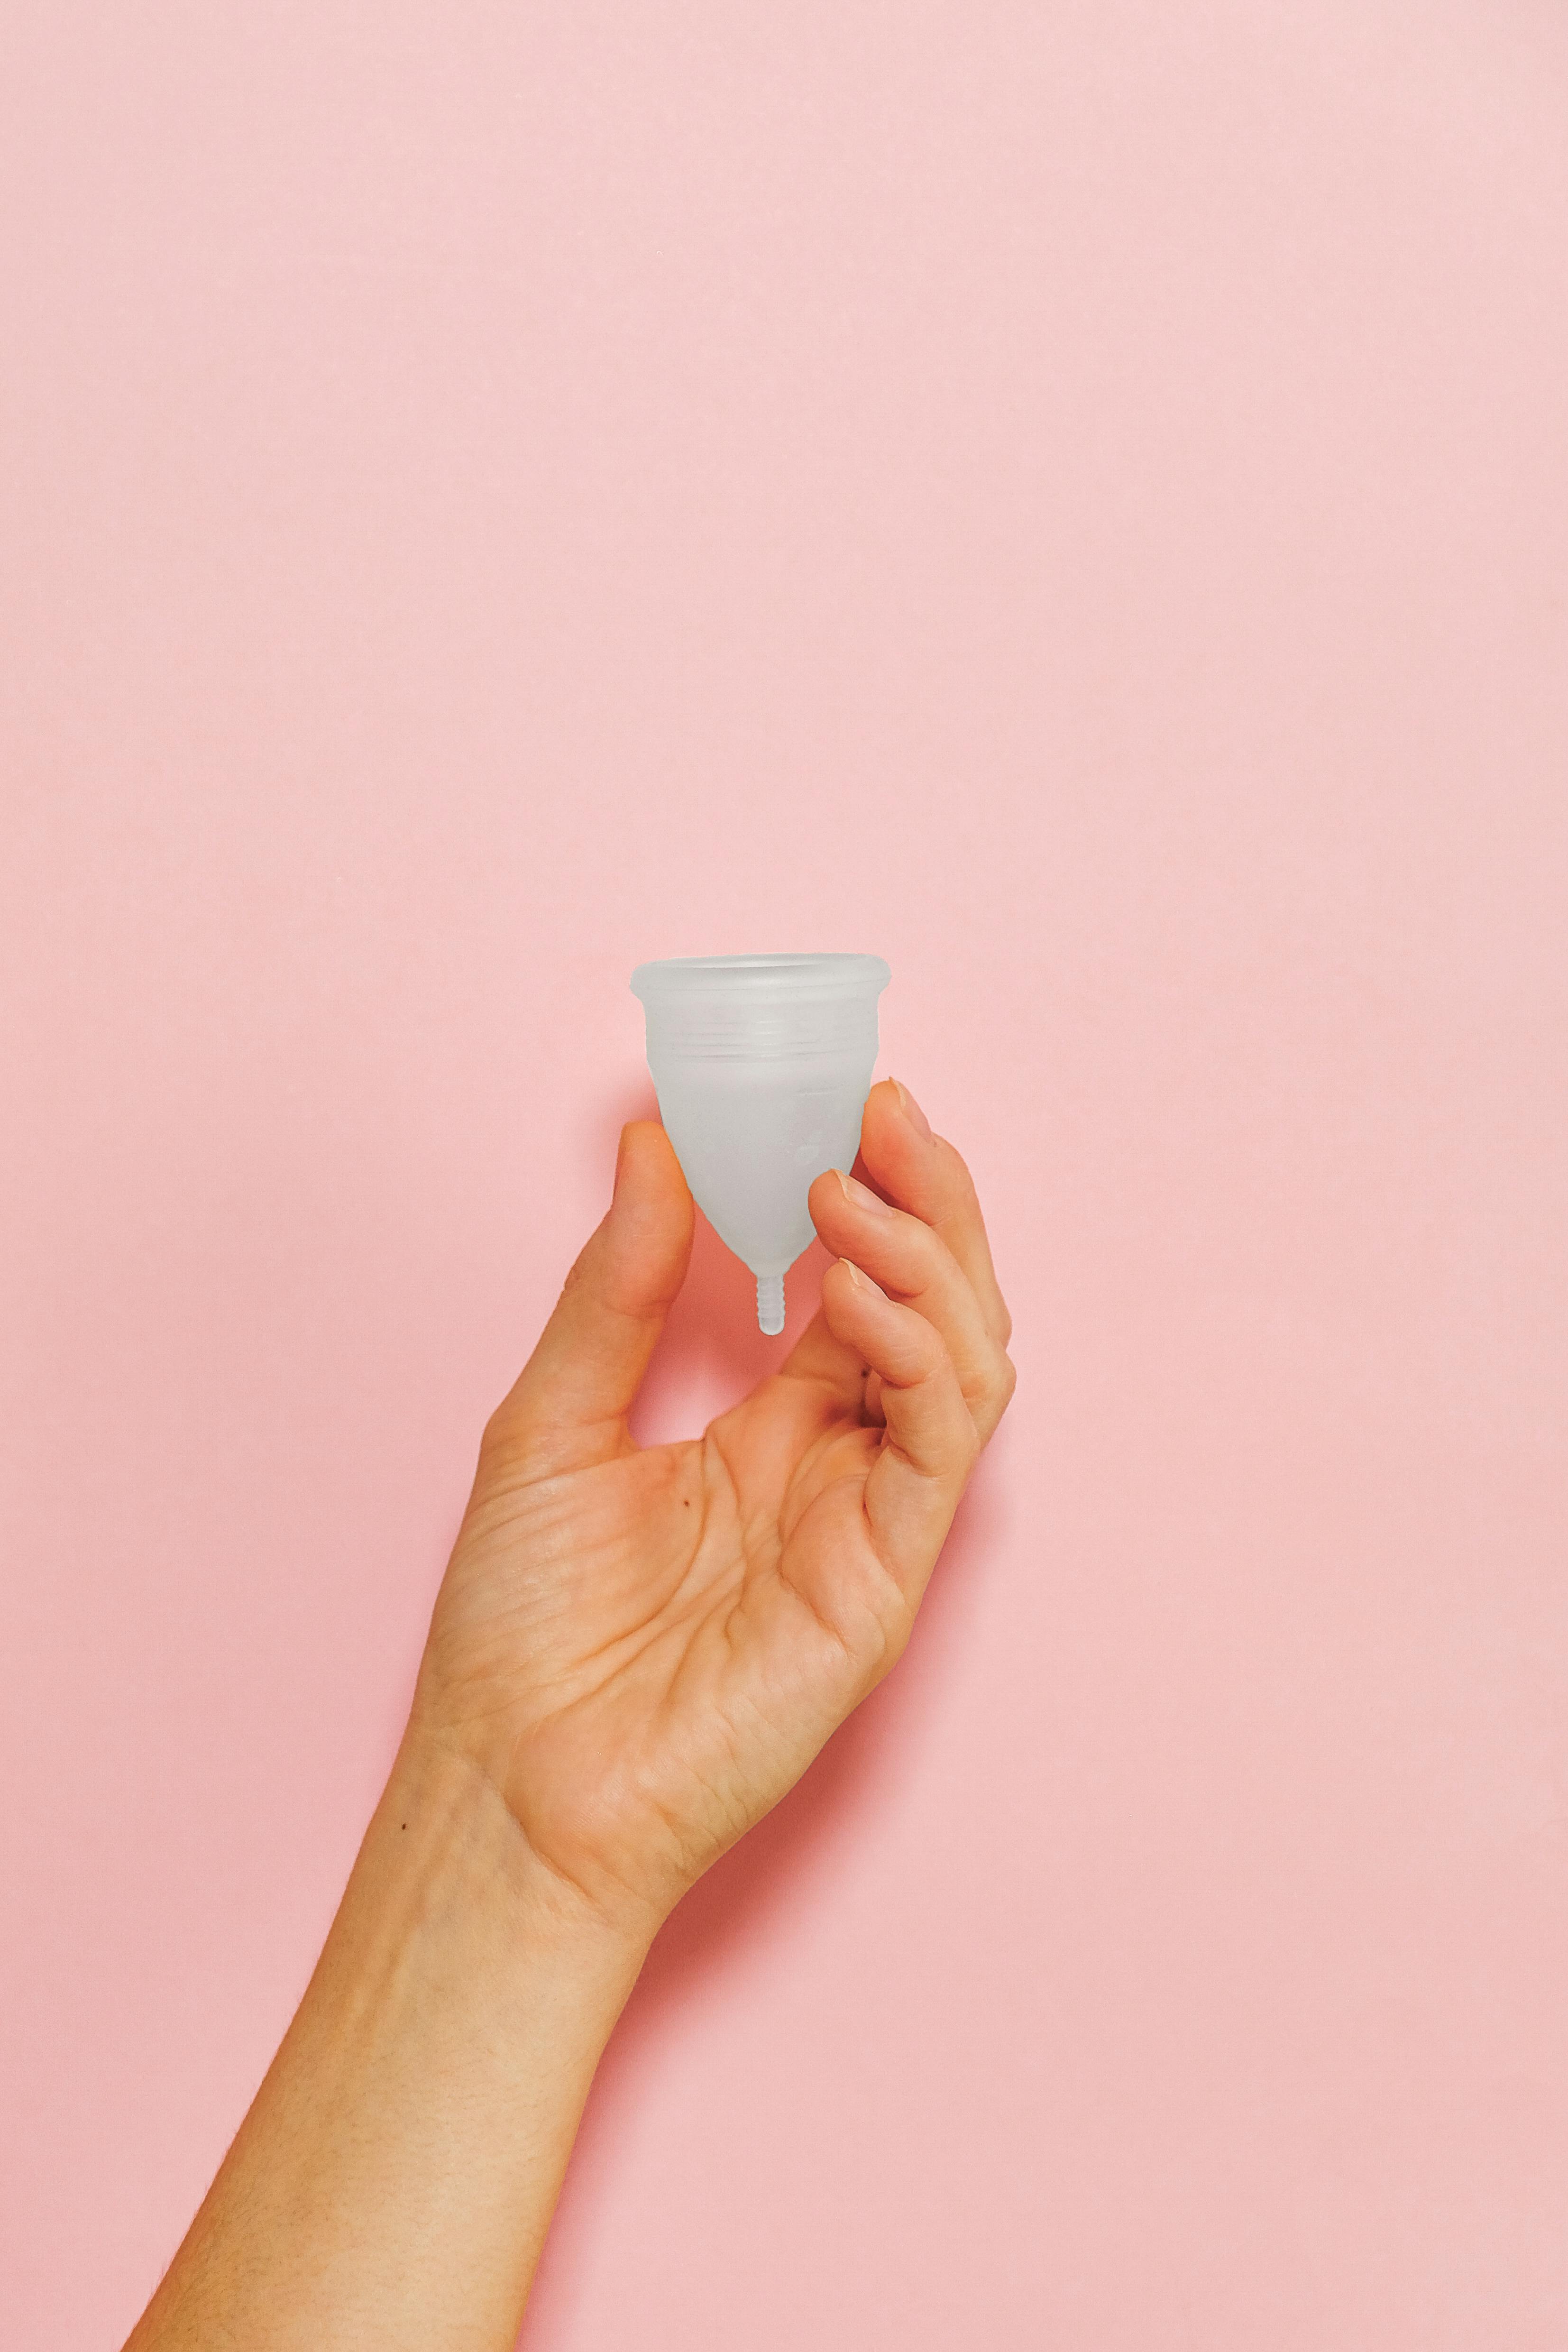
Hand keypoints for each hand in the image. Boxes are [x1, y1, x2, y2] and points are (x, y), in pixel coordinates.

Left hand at [411, 1077, 1016, 1944]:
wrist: (512, 1784)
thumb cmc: (522, 1627)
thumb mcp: (551, 1419)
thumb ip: (618, 1287)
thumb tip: (648, 1143)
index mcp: (771, 1430)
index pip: (862, 1287)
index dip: (872, 1195)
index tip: (847, 1102)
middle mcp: (837, 1466)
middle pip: (936, 1309)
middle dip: (929, 1204)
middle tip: (885, 1113)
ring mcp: (868, 1522)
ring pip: (966, 1363)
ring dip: (930, 1263)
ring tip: (856, 1192)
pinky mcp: (883, 1581)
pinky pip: (937, 1447)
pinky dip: (918, 1357)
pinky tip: (855, 1297)